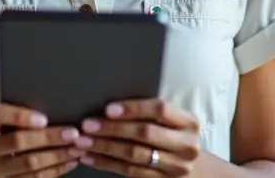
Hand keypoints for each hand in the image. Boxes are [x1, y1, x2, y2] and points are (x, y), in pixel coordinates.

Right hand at [0, 102, 83, 177]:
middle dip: (49, 137)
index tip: (44, 118)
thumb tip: (48, 109)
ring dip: (57, 156)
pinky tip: (67, 163)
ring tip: (76, 148)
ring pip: (29, 164)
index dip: (19, 115)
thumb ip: (8, 115)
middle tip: (73, 133)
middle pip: (18, 142)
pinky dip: (53, 171)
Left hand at [75, 99, 200, 176]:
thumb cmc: (172, 135)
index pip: (160, 110)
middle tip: (87, 125)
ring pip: (134, 155)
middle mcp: (186, 145)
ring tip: (83, 141)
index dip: (133, 108)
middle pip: (145, 133)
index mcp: (188, 122)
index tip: (108, 108)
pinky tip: (89, 157)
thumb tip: (109, 104)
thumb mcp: (172, 121)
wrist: (191, 166)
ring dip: (104, 147)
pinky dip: (106, 163)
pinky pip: (128, 171)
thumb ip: (150, 112)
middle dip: (113, 128)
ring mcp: (175, 167)